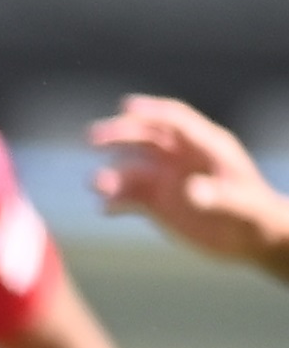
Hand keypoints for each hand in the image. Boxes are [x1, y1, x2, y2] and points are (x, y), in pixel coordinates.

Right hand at [92, 96, 288, 273]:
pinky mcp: (156, 204)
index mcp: (206, 147)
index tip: (125, 107)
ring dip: (112, 174)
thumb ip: (217, 197)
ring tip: (97, 184)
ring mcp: (166, 180)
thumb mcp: (240, 206)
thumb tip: (191, 190)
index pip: (175, 120)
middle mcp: (181, 158)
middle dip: (120, 134)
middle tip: (93, 138)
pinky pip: (128, 198)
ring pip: (131, 169)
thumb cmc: (253, 217)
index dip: (151, 111)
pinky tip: (107, 210)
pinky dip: (115, 201)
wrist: (252, 239)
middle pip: (145, 137)